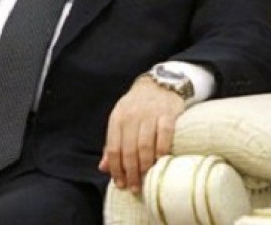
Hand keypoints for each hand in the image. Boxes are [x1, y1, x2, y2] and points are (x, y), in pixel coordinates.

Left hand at [98, 75, 184, 192]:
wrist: (159, 84)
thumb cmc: (137, 107)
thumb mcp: (120, 120)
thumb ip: (112, 143)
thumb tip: (103, 168)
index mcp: (117, 118)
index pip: (113, 149)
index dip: (116, 169)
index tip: (120, 184)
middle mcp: (132, 116)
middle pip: (129, 150)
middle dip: (131, 172)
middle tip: (134, 187)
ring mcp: (150, 114)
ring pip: (145, 145)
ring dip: (145, 166)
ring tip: (146, 178)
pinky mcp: (168, 113)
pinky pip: (164, 135)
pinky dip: (162, 150)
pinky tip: (160, 161)